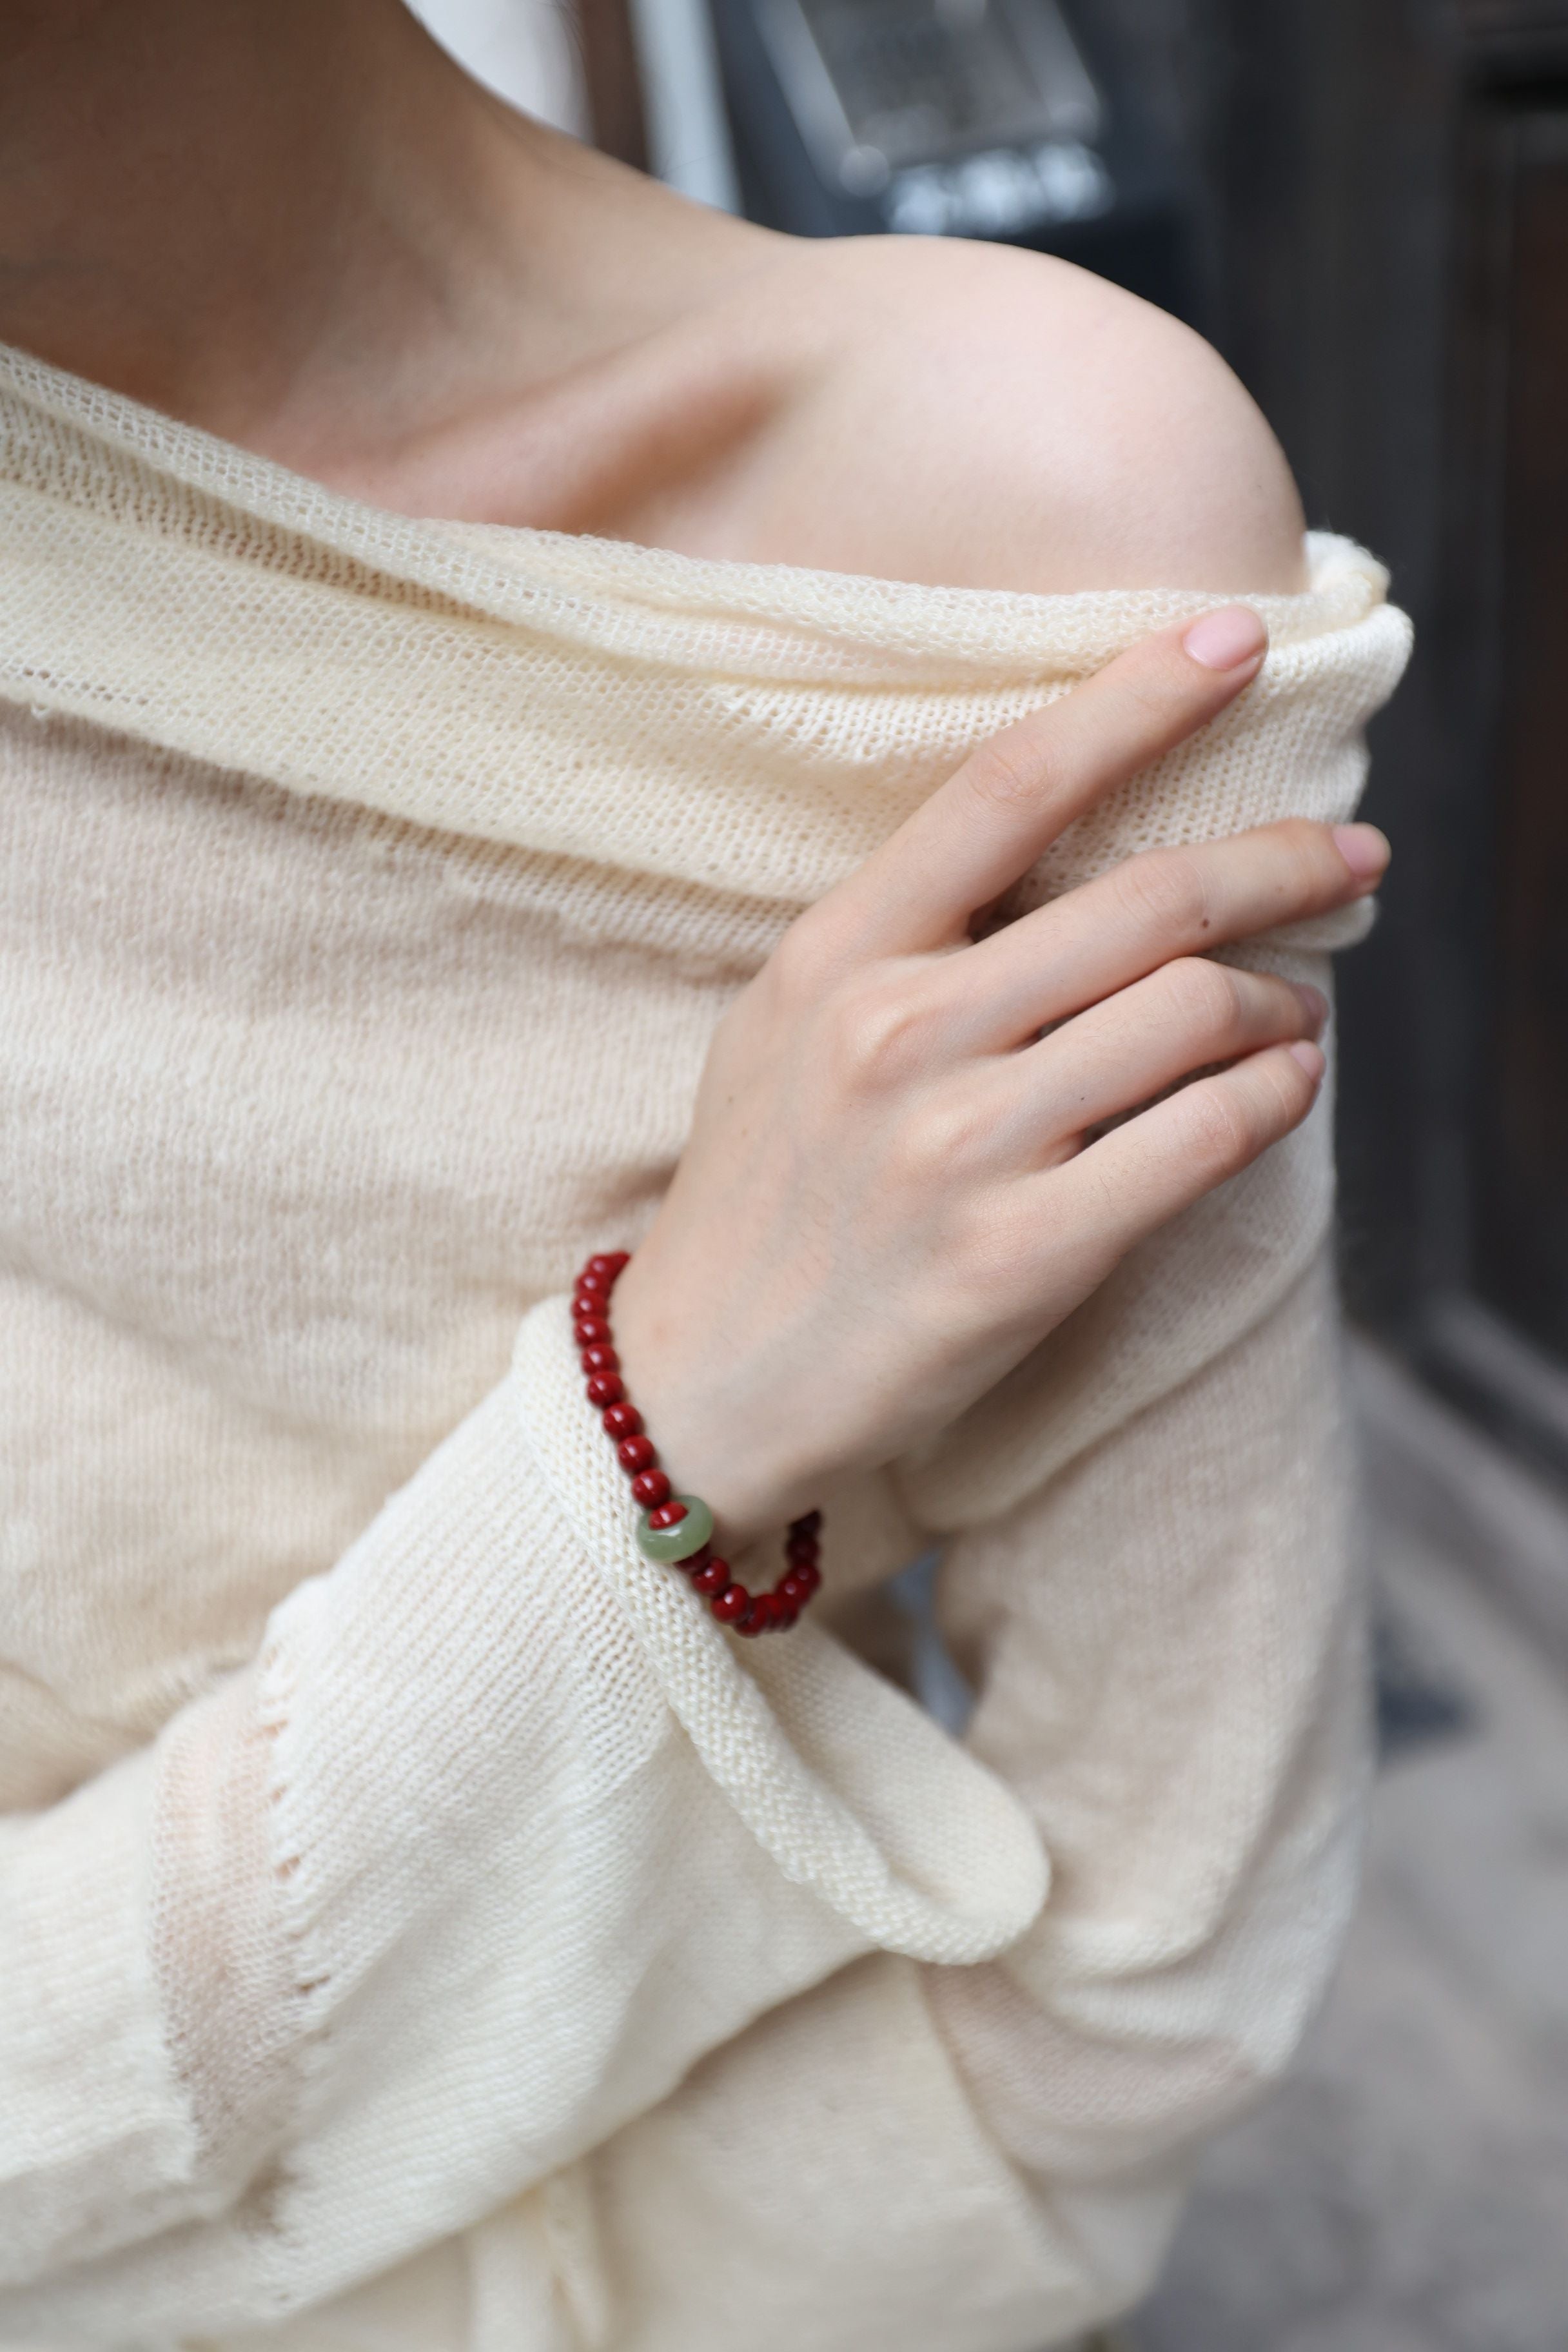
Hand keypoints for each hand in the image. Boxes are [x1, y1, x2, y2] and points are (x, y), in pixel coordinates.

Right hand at [612, 606, 1388, 1539]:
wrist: (700, 1380)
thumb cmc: (761, 1195)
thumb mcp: (786, 1029)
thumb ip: (903, 943)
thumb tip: (1072, 873)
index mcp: (836, 955)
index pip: (1007, 788)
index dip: (1135, 699)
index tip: (1234, 640)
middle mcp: (898, 1033)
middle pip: (1148, 902)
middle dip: (1281, 864)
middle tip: (1353, 854)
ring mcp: (959, 1146)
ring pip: (1194, 1015)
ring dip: (1281, 1006)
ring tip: (1291, 1017)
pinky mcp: (1019, 1257)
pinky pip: (1203, 1139)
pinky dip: (1271, 1098)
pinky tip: (1278, 1089)